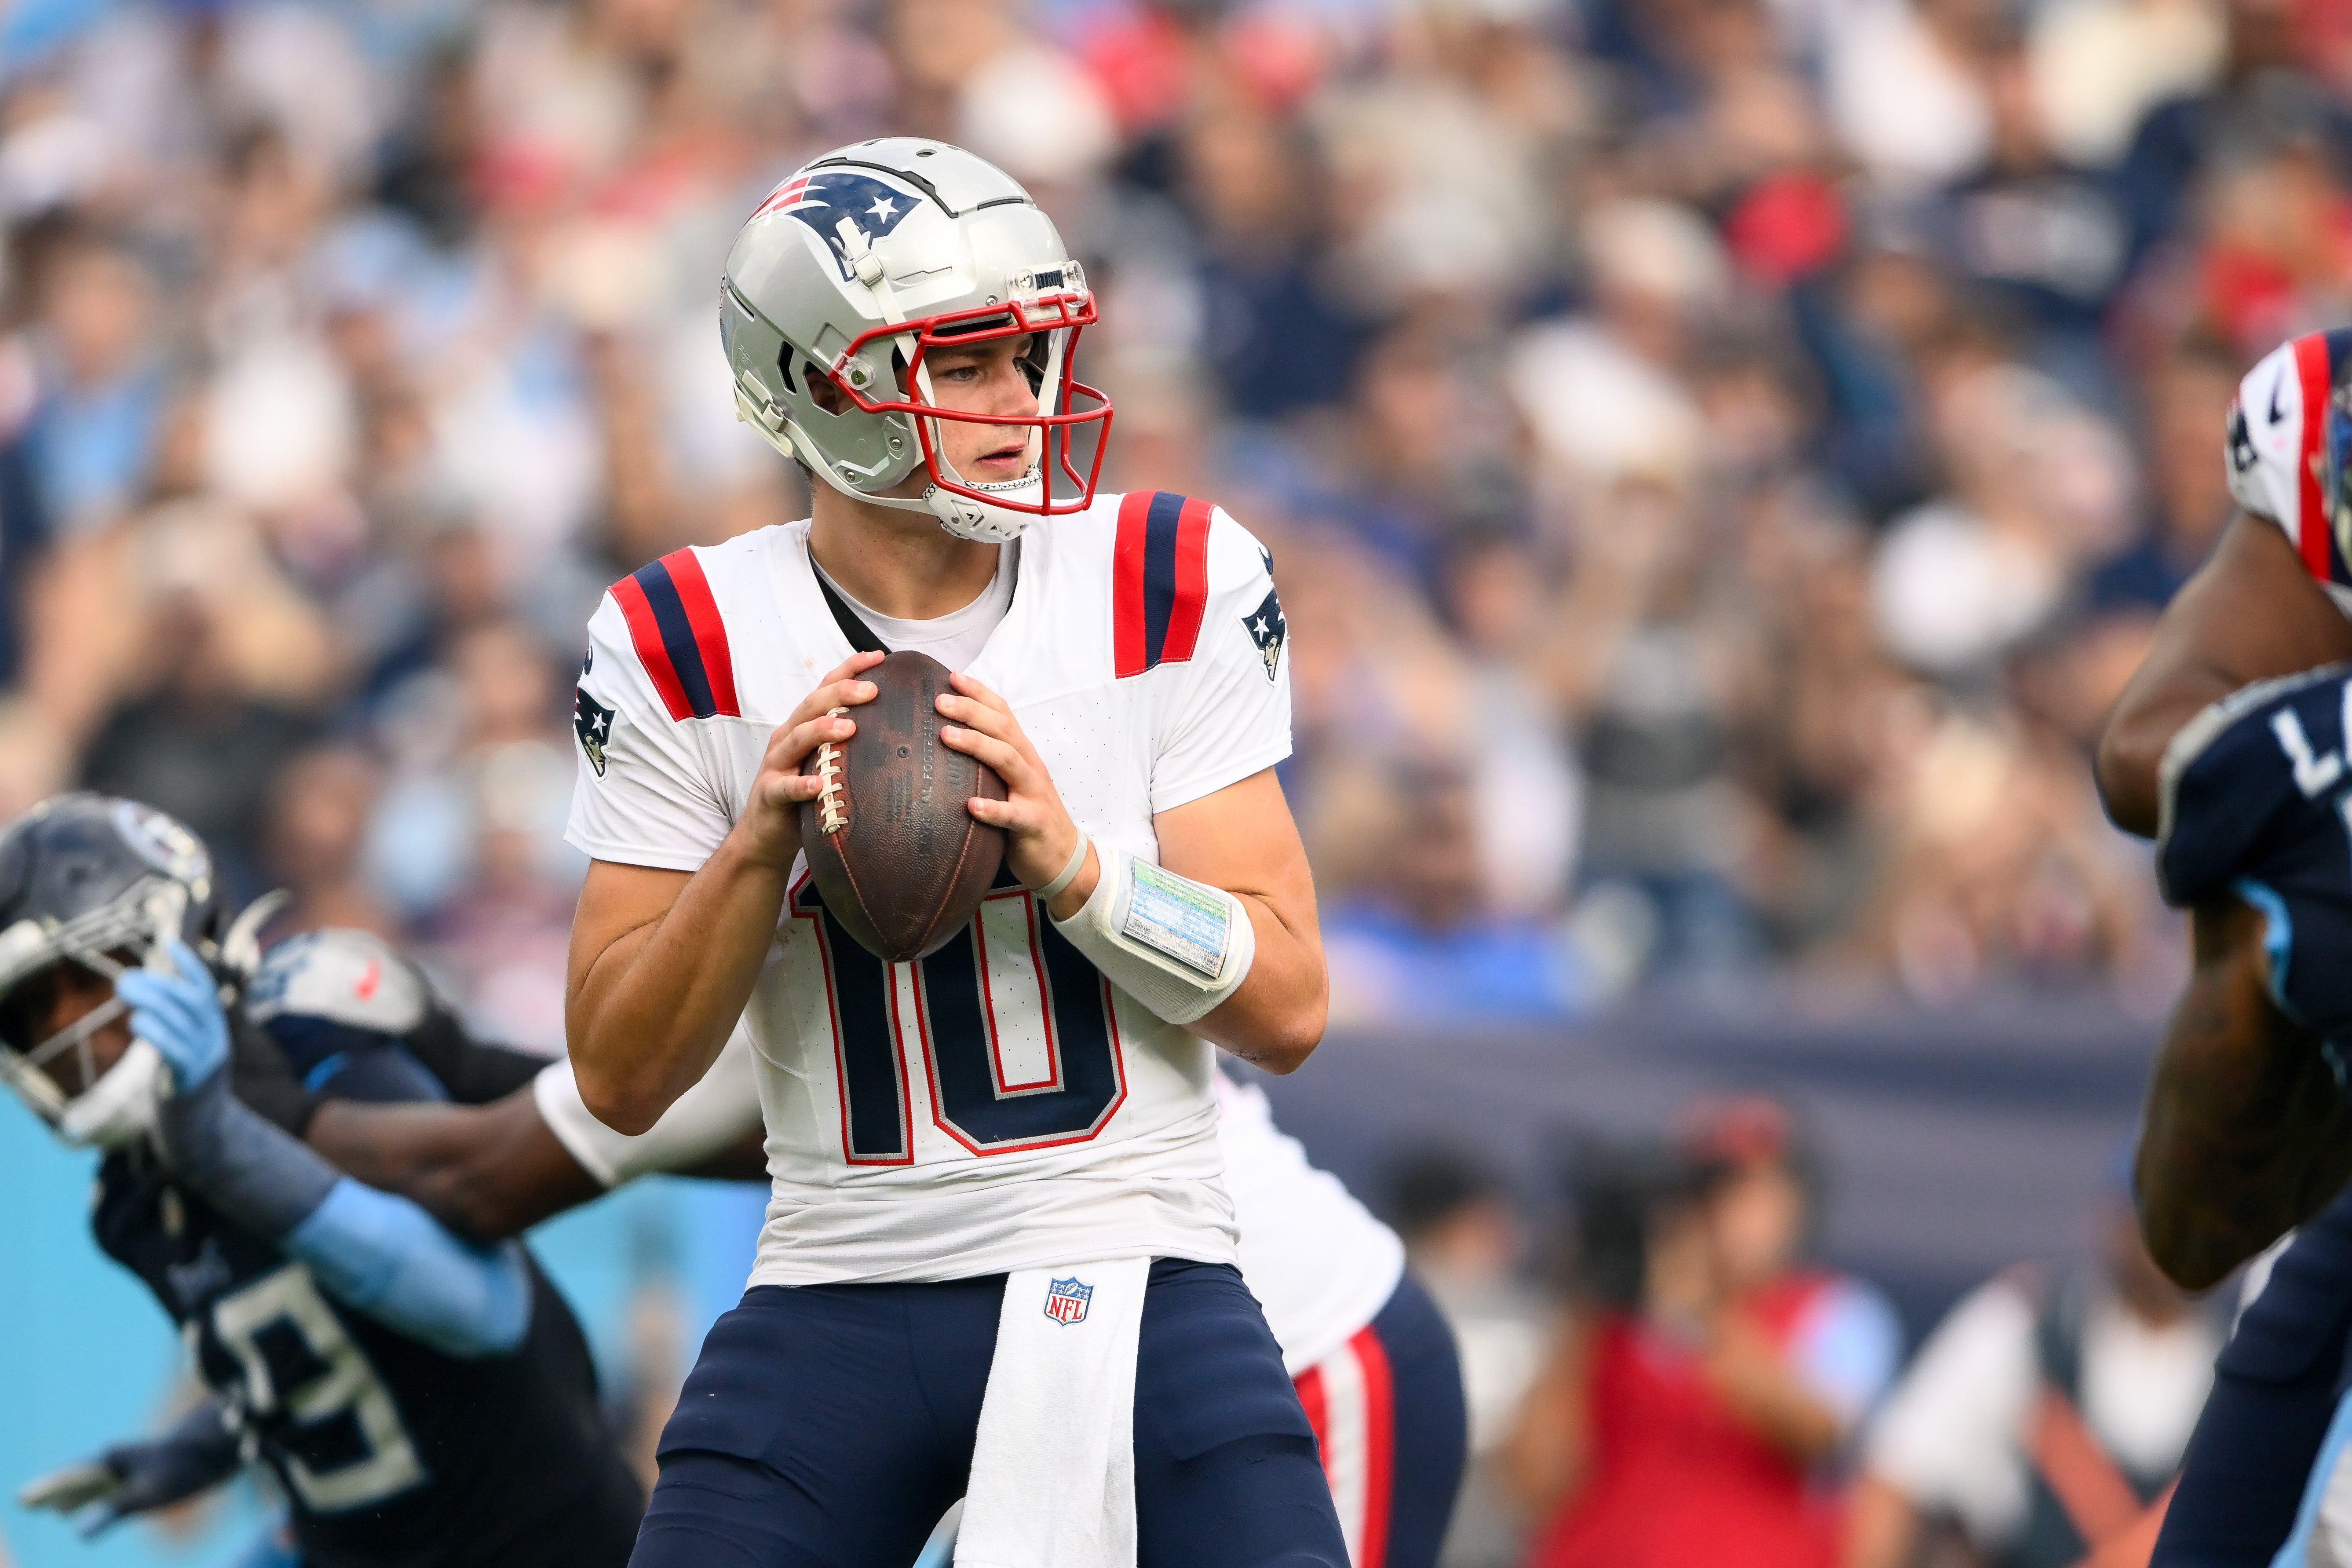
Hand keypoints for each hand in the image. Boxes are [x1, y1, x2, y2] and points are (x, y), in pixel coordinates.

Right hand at [19, 1405, 240, 1536]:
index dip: (48, 1490)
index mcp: (110, 1459)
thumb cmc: (183, 1470)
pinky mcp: (144, 1474)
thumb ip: (112, 1510)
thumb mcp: (148, 1494)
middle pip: (78, 1479)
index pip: (71, 1477)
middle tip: (29, 1503)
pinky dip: (95, 1498)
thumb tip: (78, 1530)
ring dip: (74, 1495)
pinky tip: (91, 1507)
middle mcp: (116, 1459)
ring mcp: (130, 1466)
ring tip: (54, 1510)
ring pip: (94, 1483)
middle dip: (55, 1492)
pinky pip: (110, 1488)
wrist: (218, 1452)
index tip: (27, 1500)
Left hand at [116, 943, 229, 1092]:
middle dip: (160, 983)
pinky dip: (157, 1031)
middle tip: (126, 977)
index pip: (206, 990)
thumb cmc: (185, 1088)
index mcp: (216, 1031)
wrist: (202, 1133)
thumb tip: (149, 995)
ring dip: (151, 1002)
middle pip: (193, 1001)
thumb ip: (175, 1027)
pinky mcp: (192, 1080)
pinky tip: (136, 1021)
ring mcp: (207, 1061)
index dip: (190, 965)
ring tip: (125, 992)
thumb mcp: (185, 1052)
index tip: (168, 943)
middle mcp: (216, 1042)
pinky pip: (175, 1050)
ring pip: (182, 1022)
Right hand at [732, 651, 886, 871]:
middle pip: (813, 706)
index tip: (879, 657)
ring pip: (797, 738)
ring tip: (850, 727)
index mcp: (804, 725)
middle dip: (841, 693)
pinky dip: (800, 785)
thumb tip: (902, 730)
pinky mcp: (769, 794)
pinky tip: (817, 784)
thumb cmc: (807, 795)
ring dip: (822, 729)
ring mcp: (776, 764)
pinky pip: (784, 788)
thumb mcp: (830, 762)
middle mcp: (788, 737)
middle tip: (872, 690)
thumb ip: (853, 744)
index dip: (849, 669)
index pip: (826, 688)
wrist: (766, 835)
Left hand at [936, 672, 1095, 911]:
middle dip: (971, 712)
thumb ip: (989, 762)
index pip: (1003, 714)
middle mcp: (1030, 767)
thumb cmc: (1027, 815)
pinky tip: (971, 806)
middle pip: (1004, 730)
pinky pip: (1013, 815)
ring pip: (1009, 761)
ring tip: (946, 737)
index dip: (980, 694)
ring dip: (977, 746)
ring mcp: (1034, 794)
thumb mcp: (1010, 782)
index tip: (951, 677)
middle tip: (939, 702)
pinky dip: (993, 809)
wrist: (1063, 858)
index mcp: (1023, 754)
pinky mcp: (1034, 823)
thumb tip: (947, 740)